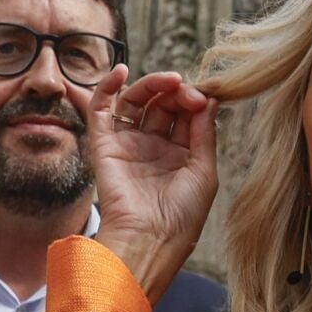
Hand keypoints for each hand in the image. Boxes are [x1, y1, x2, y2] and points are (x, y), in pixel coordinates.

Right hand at [87, 64, 218, 301]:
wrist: (150, 240)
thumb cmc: (183, 215)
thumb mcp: (204, 171)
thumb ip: (205, 133)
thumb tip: (208, 97)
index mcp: (181, 155)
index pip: (186, 114)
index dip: (194, 100)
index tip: (203, 98)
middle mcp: (154, 148)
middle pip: (163, 105)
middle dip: (176, 92)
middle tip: (186, 91)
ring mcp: (129, 146)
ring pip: (136, 102)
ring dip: (151, 85)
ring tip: (167, 80)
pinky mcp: (105, 147)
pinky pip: (102, 111)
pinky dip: (107, 88)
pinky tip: (120, 72)